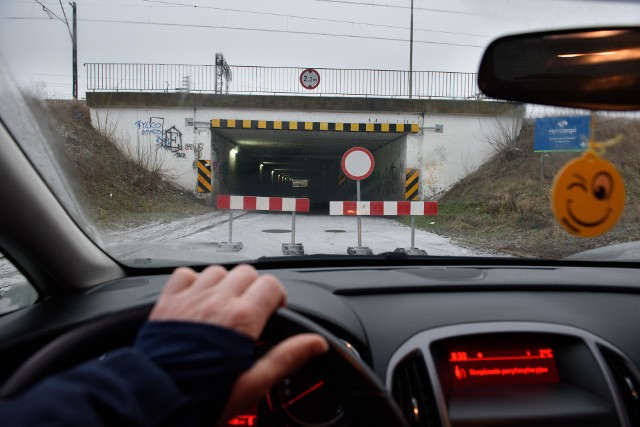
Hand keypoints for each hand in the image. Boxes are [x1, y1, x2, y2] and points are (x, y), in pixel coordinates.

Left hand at [148, 264, 328, 424]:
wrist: (154, 401)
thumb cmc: (202, 397)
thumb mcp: (253, 385)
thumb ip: (286, 357)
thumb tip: (315, 344)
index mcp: (242, 320)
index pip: (271, 285)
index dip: (276, 297)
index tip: (273, 311)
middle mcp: (217, 302)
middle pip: (247, 273)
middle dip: (254, 289)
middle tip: (250, 312)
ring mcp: (191, 299)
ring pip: (219, 271)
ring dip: (226, 284)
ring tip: (224, 307)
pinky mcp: (167, 302)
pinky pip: (185, 274)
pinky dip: (194, 282)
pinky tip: (198, 300)